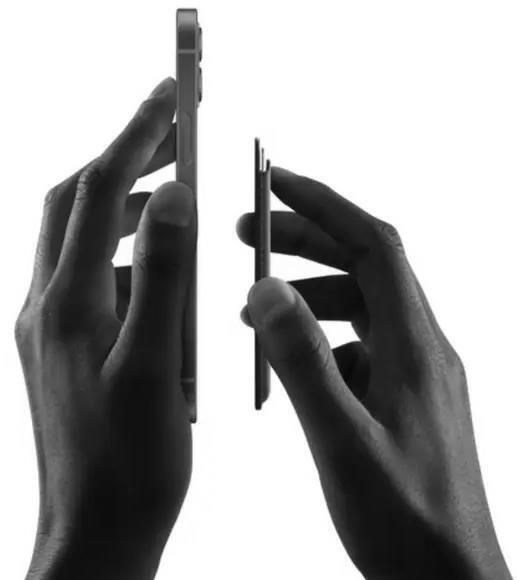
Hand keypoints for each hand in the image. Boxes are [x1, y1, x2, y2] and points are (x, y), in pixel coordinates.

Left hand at [15, 78, 194, 579]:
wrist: (95, 529)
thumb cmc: (133, 463)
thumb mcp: (158, 367)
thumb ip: (164, 276)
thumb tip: (173, 196)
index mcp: (71, 304)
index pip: (102, 189)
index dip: (137, 134)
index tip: (171, 95)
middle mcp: (47, 305)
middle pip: (77, 201)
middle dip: (124, 155)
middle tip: (173, 131)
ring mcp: (50, 325)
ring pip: (79, 236)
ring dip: (123, 204)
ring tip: (172, 197)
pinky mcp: (61, 344)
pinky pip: (87, 275)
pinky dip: (122, 253)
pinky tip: (156, 272)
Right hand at [238, 168, 511, 579]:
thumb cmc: (405, 523)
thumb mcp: (342, 442)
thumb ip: (303, 364)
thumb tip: (264, 294)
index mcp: (414, 347)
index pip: (374, 245)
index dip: (327, 206)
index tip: (279, 184)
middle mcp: (420, 348)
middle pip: (364, 266)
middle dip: (307, 240)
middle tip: (248, 236)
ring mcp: (413, 372)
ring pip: (359, 305)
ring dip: (309, 291)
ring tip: (257, 305)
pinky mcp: (401, 396)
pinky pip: (358, 344)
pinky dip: (320, 335)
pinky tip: (291, 358)